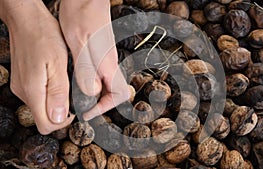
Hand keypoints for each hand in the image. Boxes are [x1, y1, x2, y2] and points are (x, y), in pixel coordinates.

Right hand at [1, 0, 73, 133]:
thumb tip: (58, 118)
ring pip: (41, 107)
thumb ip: (58, 92)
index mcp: (32, 90)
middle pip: (43, 118)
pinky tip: (57, 80)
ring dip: (56, 102)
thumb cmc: (44, 37)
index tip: (75, 110)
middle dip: (61, 113)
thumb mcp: (58, 64)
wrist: (27, 20)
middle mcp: (23, 92)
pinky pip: (38, 96)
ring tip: (66, 84)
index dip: (63, 122)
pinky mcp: (23, 81)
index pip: (46, 125)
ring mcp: (21, 87)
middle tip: (73, 96)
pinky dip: (49, 94)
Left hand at [59, 0, 129, 120]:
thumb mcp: (79, 43)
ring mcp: (106, 59)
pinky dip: (89, 84)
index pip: (119, 94)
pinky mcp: (99, 54)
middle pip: (114, 93)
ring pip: (106, 85)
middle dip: (99, 104)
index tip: (87, 112)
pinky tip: (75, 81)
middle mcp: (110, 64)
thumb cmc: (82, 15)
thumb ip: (86, 69)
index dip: (105, 107)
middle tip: (80, 108)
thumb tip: (92, 93)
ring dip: (93, 95)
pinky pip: (99, 75)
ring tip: (76, 98)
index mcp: (108, 64)